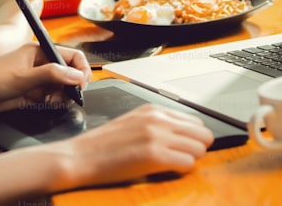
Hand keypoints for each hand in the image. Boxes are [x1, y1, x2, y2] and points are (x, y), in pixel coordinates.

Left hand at [0, 42, 90, 114]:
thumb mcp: (22, 78)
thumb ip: (52, 75)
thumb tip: (77, 76)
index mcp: (37, 51)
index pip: (70, 55)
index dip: (80, 69)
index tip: (81, 85)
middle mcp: (39, 63)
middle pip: (68, 72)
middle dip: (70, 85)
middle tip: (67, 96)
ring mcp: (35, 79)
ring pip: (61, 86)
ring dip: (61, 95)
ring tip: (51, 101)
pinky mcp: (30, 93)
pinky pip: (51, 96)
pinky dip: (53, 102)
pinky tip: (46, 104)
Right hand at [54, 104, 213, 189]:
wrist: (79, 157)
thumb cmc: (102, 146)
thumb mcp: (132, 124)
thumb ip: (156, 125)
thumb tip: (181, 137)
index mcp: (152, 110)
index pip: (194, 122)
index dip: (192, 138)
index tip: (185, 148)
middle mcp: (157, 119)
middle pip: (202, 134)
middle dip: (196, 149)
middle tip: (181, 159)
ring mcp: (156, 136)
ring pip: (199, 149)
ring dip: (190, 160)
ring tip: (172, 165)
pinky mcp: (154, 155)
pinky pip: (188, 163)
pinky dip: (182, 170)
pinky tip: (167, 171)